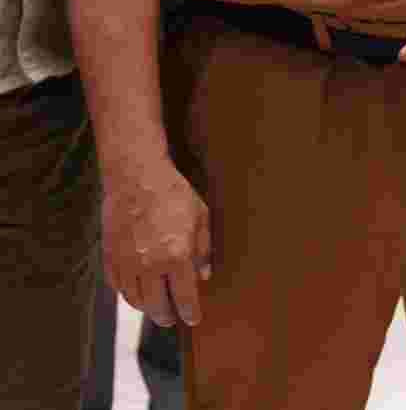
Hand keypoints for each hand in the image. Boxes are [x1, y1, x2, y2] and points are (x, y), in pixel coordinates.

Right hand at [104, 164, 210, 327]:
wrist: (136, 178)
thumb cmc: (174, 194)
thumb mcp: (201, 218)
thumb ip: (203, 250)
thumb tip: (204, 276)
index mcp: (177, 256)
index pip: (184, 297)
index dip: (190, 312)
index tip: (193, 319)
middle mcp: (150, 265)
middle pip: (156, 305)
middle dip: (165, 315)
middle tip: (171, 319)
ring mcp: (127, 263)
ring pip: (134, 299)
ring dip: (145, 307)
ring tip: (154, 308)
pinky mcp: (109, 257)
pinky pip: (117, 285)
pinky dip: (127, 293)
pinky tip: (135, 292)